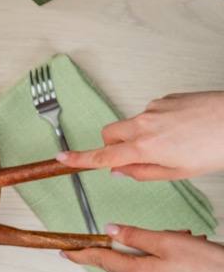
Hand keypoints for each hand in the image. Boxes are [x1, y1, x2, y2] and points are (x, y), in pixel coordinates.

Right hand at [57, 91, 223, 180]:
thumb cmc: (217, 147)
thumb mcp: (180, 173)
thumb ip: (145, 172)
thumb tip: (121, 171)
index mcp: (145, 147)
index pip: (103, 156)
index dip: (80, 158)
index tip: (63, 158)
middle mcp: (143, 124)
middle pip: (109, 134)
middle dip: (112, 145)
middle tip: (132, 156)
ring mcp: (154, 108)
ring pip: (132, 124)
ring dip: (141, 135)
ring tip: (175, 143)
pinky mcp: (166, 98)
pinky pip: (151, 113)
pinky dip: (159, 123)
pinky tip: (183, 128)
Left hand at [64, 224, 223, 271]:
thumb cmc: (208, 268)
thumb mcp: (167, 242)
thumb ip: (135, 236)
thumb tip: (111, 232)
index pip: (99, 260)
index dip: (81, 253)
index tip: (65, 250)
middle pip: (117, 263)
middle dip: (126, 245)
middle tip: (141, 233)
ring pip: (136, 267)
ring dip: (148, 250)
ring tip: (175, 241)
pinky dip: (158, 259)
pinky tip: (178, 251)